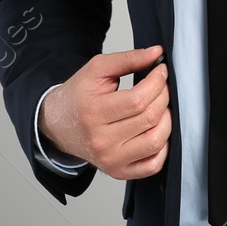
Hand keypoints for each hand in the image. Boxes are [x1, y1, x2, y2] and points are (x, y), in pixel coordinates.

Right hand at [38, 45, 171, 178]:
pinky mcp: (119, 172)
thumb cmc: (78, 96)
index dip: (157, 82)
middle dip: (164, 96)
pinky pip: (153, 165)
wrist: (59, 125)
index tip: (161, 71)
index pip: (137, 100)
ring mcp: (110, 161)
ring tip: (161, 106)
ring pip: (155, 142)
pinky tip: (157, 129)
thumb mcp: (97, 69)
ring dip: (167, 119)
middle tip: (162, 86)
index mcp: (93, 113)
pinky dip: (163, 147)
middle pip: (149, 119)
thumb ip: (127, 59)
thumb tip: (157, 53)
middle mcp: (101, 141)